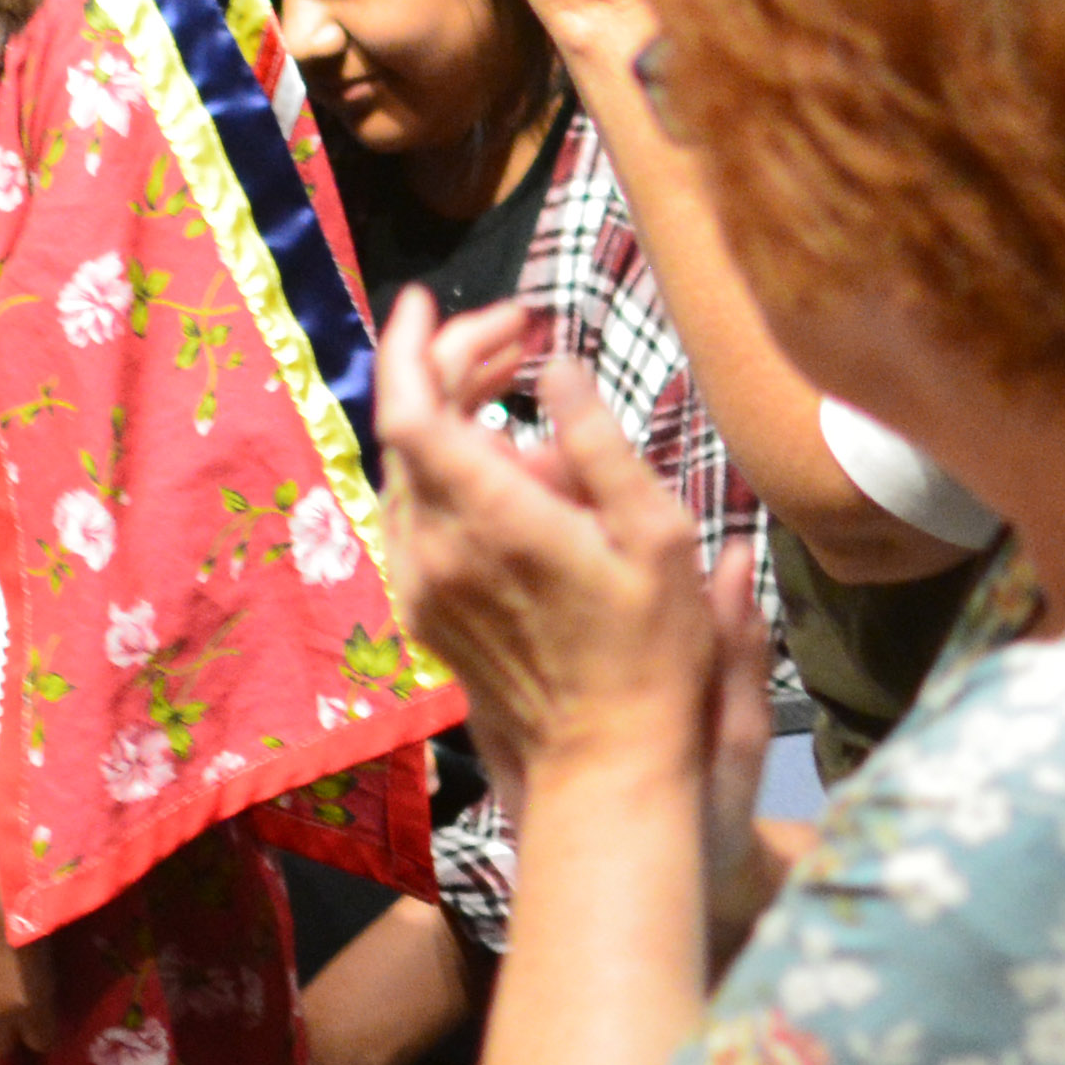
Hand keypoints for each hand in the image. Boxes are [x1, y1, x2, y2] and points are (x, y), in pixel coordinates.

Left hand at [367, 289, 720, 800]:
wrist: (605, 765)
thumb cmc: (649, 651)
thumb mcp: (654, 535)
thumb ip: (598, 442)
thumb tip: (555, 367)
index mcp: (488, 520)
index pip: (412, 409)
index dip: (412, 345)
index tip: (432, 299)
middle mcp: (433, 548)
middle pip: (410, 428)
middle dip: (453, 365)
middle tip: (515, 336)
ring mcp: (420, 584)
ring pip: (410, 469)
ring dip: (452, 416)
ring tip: (519, 390)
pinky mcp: (423, 610)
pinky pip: (418, 513)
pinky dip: (450, 471)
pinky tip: (509, 466)